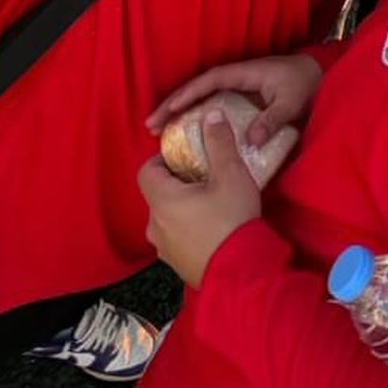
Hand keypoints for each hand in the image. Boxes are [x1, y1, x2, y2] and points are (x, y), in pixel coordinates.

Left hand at [139, 106, 260, 288]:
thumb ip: (219, 142)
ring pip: (167, 219)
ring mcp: (164, 250)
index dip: (162, 160)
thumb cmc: (232, 218)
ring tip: (212, 204)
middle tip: (205, 178)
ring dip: (183, 209)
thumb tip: (211, 115)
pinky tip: (214, 229)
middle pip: (157, 196)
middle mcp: (155, 225)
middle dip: (178, 184)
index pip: (146, 172)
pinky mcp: (177, 267)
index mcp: (162, 200)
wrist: (241, 272)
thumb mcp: (231, 174)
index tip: (185, 157)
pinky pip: (177, 240)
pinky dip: (189, 230)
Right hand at [146, 54, 322, 147]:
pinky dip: (197, 119)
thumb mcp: (291, 102)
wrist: (318, 76)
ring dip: (180, 112)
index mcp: (244, 74)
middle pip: (197, 90)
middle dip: (173, 105)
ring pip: (202, 100)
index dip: (187, 94)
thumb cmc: (305, 83)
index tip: (169, 110)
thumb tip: (250, 140)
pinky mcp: (240, 101)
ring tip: (159, 132)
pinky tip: (185, 136)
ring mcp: (236, 90)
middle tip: (151, 126)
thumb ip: (272, 119)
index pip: (209, 81)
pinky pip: (213, 108)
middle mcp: (235, 79)